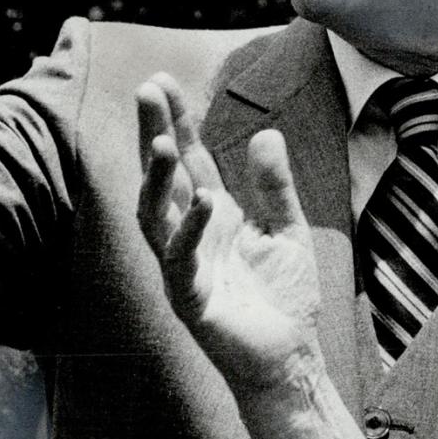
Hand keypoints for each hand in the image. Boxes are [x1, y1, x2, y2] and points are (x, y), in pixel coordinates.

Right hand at [136, 74, 321, 395]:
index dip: (176, 122)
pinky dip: (189, 229)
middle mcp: (190, 237)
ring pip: (155, 217)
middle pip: (164, 178)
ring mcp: (185, 267)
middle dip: (154, 134)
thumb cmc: (284, 297)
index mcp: (213, 217)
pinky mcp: (190, 299)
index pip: (189, 161)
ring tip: (165, 143)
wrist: (291, 357)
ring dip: (158, 180)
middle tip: (147, 90)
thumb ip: (275, 186)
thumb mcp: (287, 229)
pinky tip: (204, 200)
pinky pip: (181, 260)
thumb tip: (265, 134)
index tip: (160, 81)